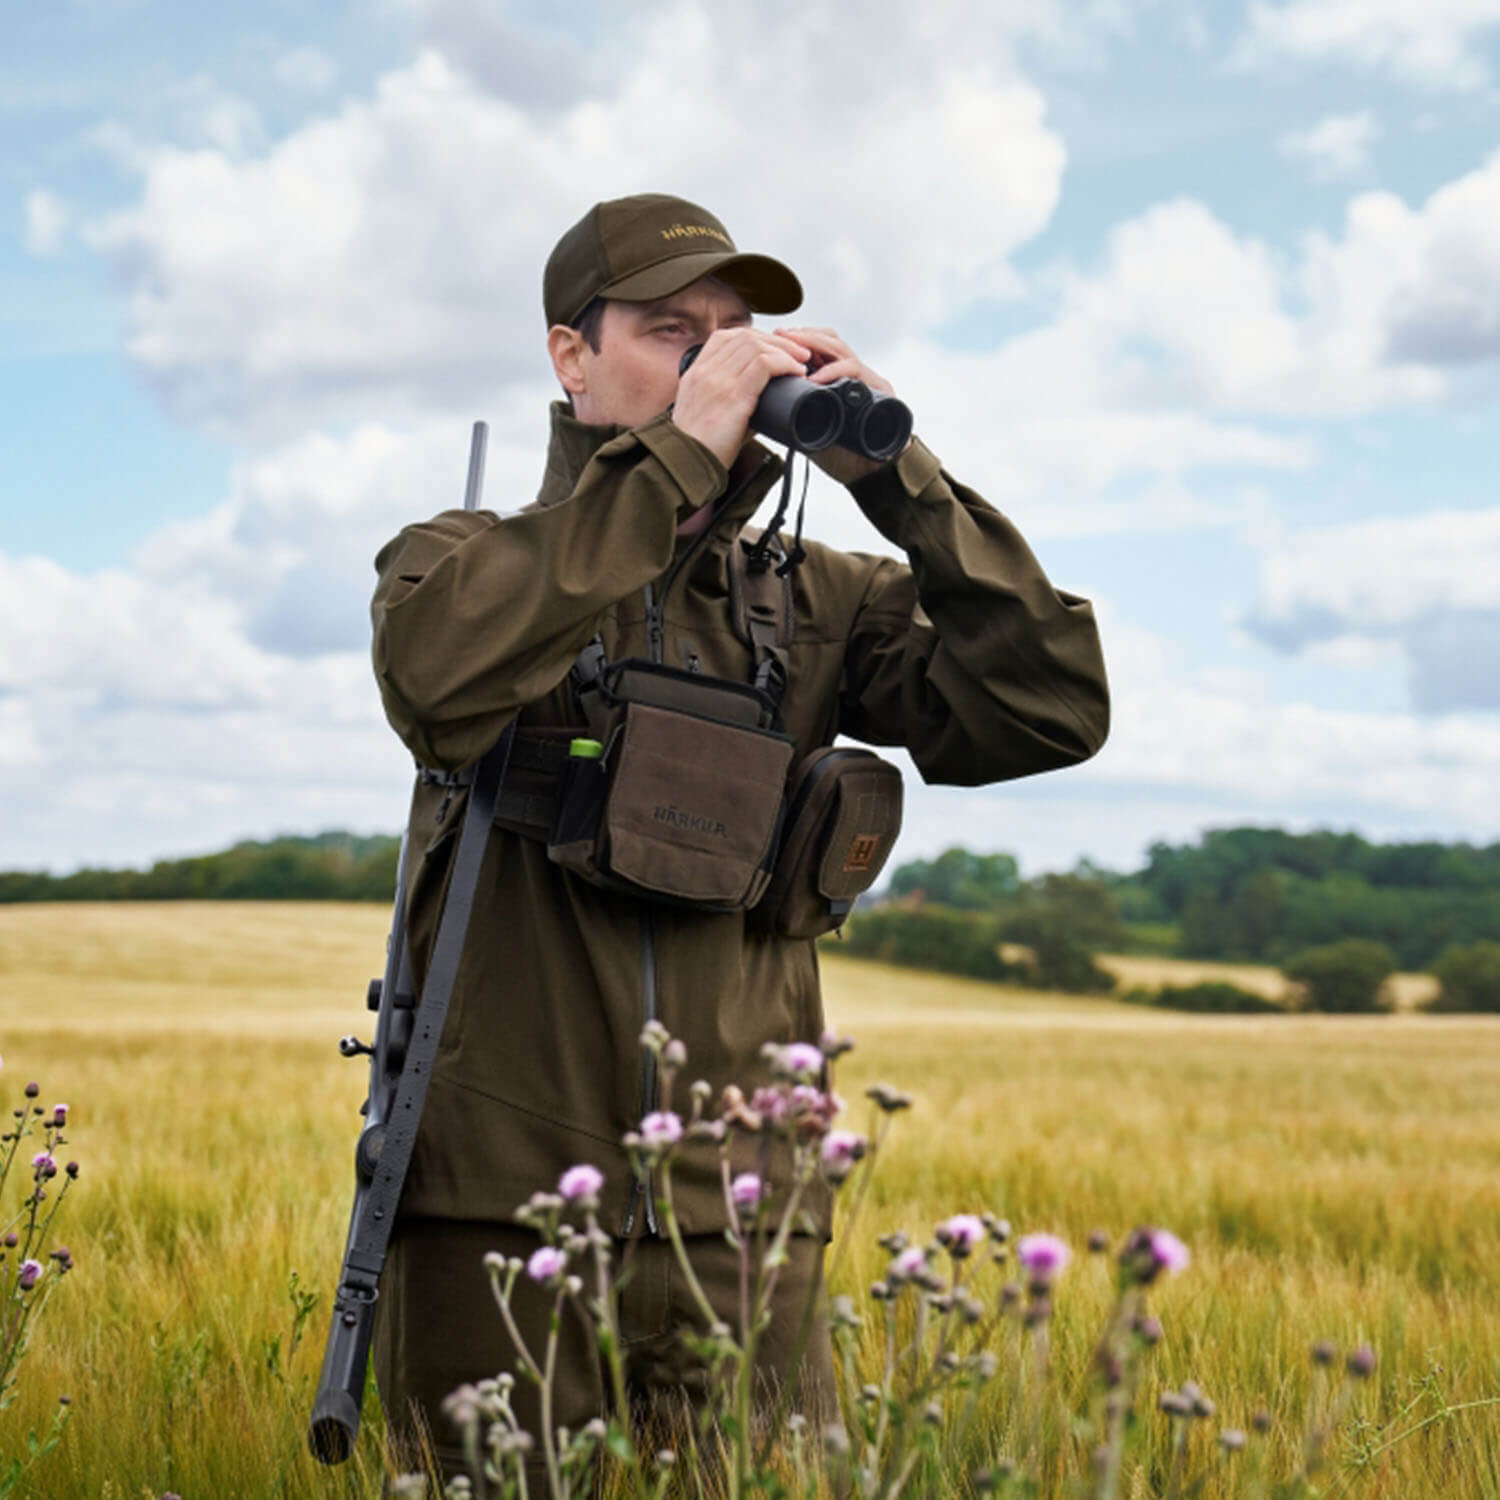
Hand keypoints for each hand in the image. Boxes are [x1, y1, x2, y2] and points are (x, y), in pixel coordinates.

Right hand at [672, 327, 810, 468]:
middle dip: (777, 341)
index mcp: (696, 374)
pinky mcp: (733, 396)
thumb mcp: (709, 415)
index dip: (755, 337)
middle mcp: (705, 371)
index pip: (726, 337)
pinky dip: (785, 363)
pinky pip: (764, 364)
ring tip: (801, 363)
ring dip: (786, 350)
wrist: (686, 465)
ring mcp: (717, 381)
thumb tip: (766, 404)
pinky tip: (795, 372)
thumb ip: (732, 402)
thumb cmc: (700, 448)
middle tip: (798, 353)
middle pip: (745, 337)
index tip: (774, 348)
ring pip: (757, 346)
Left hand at [775, 326, 905, 483]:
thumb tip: (765, 408)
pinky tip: (814, 378)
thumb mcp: (812, 428)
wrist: (870, 475)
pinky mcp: (881, 390)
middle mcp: (855, 374)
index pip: (820, 346)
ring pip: (842, 350)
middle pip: (830, 341)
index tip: (774, 340)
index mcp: (839, 379)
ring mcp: (868, 380)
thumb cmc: (842, 453)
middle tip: (780, 337)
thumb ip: (796, 415)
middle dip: (803, 336)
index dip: (798, 339)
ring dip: (815, 345)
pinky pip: (855, 372)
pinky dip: (833, 371)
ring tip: (792, 351)